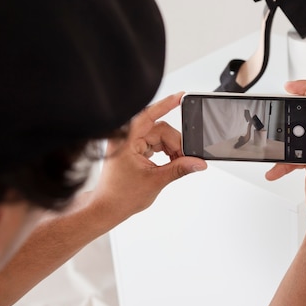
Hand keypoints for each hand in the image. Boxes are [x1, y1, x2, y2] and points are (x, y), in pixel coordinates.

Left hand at [92, 92, 206, 223]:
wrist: (107, 208)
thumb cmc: (120, 196)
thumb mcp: (156, 181)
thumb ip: (179, 169)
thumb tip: (198, 163)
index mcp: (126, 140)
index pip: (149, 115)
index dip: (166, 104)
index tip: (181, 96)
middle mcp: (126, 138)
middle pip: (160, 130)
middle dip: (175, 144)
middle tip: (186, 159)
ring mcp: (129, 143)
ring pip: (159, 137)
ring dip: (171, 149)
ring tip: (177, 163)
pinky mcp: (133, 149)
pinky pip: (154, 143)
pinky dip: (165, 151)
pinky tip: (169, 161)